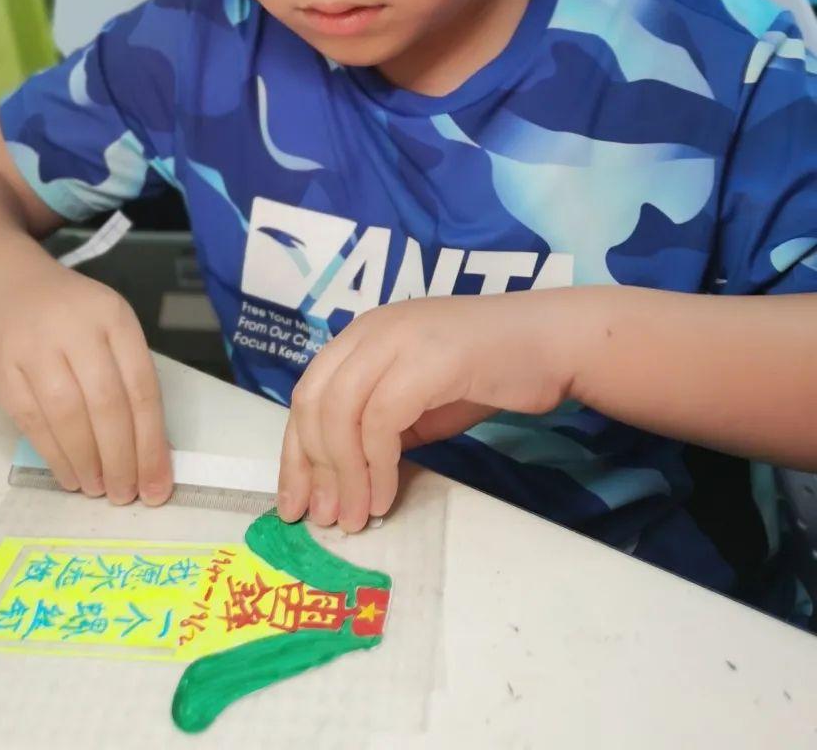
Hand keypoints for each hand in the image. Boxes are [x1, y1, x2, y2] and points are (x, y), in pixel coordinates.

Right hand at [0, 246, 171, 504]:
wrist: (4, 286)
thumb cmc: (70, 316)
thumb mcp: (108, 328)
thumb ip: (128, 378)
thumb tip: (149, 452)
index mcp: (113, 317)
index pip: (141, 387)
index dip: (151, 442)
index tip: (157, 485)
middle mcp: (76, 328)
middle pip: (107, 404)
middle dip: (121, 459)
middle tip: (125, 495)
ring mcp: (34, 346)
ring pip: (67, 415)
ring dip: (87, 462)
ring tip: (98, 490)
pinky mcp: (1, 368)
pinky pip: (32, 421)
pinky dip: (54, 455)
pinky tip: (69, 475)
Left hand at [278, 289, 588, 533]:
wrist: (553, 343)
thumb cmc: (490, 372)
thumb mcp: (419, 400)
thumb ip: (379, 425)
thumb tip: (341, 480)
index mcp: (362, 335)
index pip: (308, 393)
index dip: (295, 452)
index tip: (294, 503)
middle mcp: (371, 330)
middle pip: (314, 402)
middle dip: (311, 467)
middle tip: (323, 518)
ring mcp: (397, 338)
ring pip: (341, 412)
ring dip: (344, 475)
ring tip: (355, 517)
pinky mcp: (427, 359)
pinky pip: (381, 420)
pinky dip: (377, 466)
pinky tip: (386, 497)